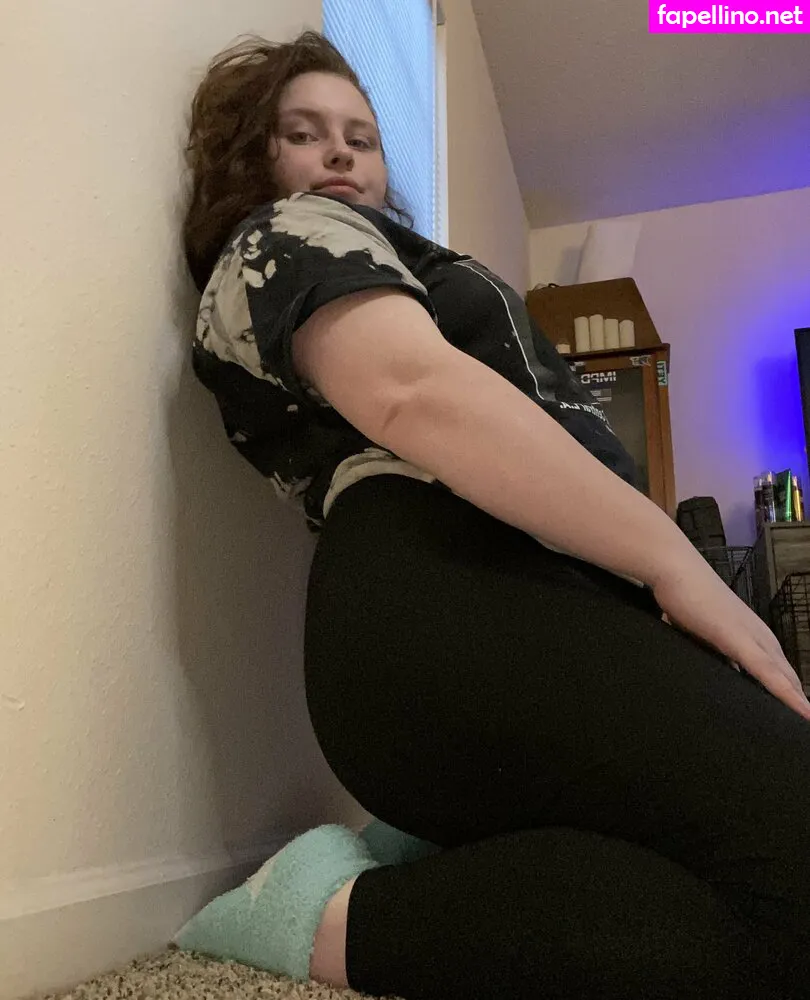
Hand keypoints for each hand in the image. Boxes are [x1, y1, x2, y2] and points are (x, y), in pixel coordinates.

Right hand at [653, 559, 809, 722]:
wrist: (674, 570)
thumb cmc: (684, 597)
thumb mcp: (697, 631)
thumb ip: (706, 648)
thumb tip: (705, 663)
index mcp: (751, 634)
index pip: (777, 670)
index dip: (788, 692)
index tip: (797, 715)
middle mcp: (759, 636)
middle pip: (787, 676)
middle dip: (795, 699)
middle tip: (802, 722)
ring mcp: (753, 638)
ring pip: (785, 678)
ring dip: (797, 700)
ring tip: (806, 720)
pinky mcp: (741, 641)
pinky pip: (769, 674)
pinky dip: (787, 695)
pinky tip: (801, 711)